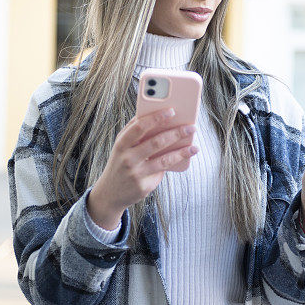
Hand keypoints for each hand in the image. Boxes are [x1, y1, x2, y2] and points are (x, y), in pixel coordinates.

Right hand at [88, 107, 198, 228]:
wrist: (110, 193)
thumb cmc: (121, 162)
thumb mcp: (122, 146)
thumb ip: (135, 132)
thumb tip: (160, 118)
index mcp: (121, 144)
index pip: (139, 127)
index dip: (156, 118)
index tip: (172, 111)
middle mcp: (127, 158)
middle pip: (156, 142)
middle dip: (176, 133)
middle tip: (191, 127)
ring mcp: (135, 174)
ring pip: (164, 160)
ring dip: (182, 152)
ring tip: (195, 147)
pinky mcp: (144, 186)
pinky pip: (162, 172)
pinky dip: (176, 163)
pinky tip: (186, 156)